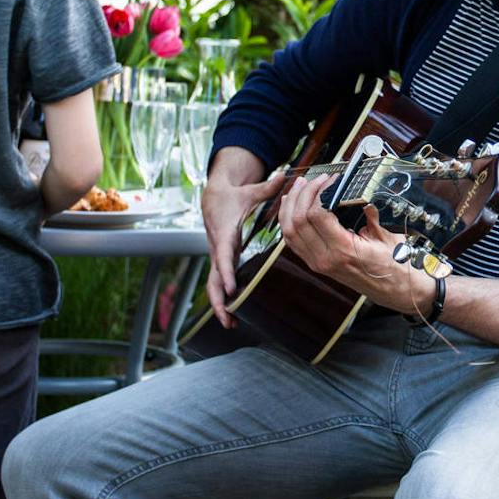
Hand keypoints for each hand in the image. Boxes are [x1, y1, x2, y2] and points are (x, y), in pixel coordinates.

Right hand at [202, 164, 283, 327]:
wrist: (212, 197)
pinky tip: (233, 315)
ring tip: (230, 324)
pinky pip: (219, 282)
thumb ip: (268, 187)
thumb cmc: (233, 195)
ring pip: (214, 284)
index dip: (227, 273)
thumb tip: (285, 175)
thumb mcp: (249, 191)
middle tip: (228, 318)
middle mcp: (218, 247)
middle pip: (215, 277)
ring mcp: (218, 256)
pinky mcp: (221, 260)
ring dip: (219, 305)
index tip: (232, 289)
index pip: (224, 256)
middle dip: (219, 299)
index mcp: (225, 232)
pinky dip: (223, 299)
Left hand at [278, 174, 428, 314]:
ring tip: (298, 187)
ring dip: (290, 206)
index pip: (317, 215)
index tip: (330, 180)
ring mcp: (317, 263)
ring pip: (289, 231)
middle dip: (301, 194)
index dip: (319, 192)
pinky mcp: (315, 264)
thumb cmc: (394, 266)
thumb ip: (372, 217)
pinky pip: (292, 242)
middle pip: (298, 221)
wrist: (394, 291)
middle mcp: (325, 259)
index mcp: (343, 250)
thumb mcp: (387, 238)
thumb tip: (362, 198)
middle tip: (312, 179)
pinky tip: (292, 207)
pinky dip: (288, 222)